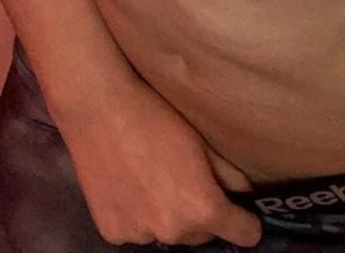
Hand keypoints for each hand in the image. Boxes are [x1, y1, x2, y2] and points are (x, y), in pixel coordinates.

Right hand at [54, 70, 263, 246]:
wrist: (99, 110)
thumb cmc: (156, 117)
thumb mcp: (201, 141)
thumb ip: (229, 174)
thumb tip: (245, 192)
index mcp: (202, 208)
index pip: (244, 234)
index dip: (245, 220)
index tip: (239, 209)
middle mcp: (173, 231)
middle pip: (202, 234)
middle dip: (201, 214)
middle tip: (187, 180)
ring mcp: (139, 235)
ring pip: (168, 232)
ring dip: (168, 216)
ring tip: (154, 180)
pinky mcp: (112, 232)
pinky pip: (137, 231)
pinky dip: (138, 216)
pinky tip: (130, 186)